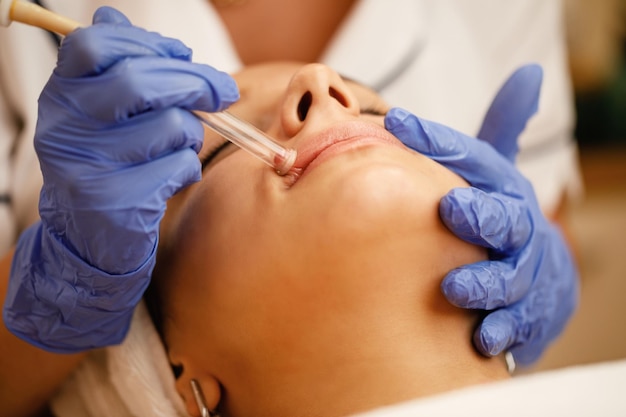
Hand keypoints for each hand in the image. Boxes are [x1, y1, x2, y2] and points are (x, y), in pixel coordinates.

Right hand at [3, 7, 237, 351]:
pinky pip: (180, 167)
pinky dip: (187, 168)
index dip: (149, 43)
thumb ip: (113, 65)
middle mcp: (65, 126)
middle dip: (197, 82)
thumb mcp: (100, 112)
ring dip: (191, 135)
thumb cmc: (108, 163)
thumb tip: (113, 15)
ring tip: (178, 147)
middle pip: (141, 82)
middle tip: (224, 92)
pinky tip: (170, 177)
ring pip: (172, 127)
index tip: (182, 55)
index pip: (95, 44)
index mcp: (62, 94)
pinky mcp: (117, 202)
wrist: (90, 236)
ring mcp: (88, 167)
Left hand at [384, 65, 578, 365]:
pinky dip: (501, 333)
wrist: (543, 277)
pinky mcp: (529, 317)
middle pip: (505, 220)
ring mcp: (526, 276)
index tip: (397, 122)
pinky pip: (518, 326)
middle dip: (482, 215)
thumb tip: (529, 73)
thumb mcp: (497, 175)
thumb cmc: (500, 216)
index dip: (438, 141)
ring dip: (485, 284)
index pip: (474, 157)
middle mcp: (518, 230)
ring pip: (511, 280)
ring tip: (454, 289)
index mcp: (502, 189)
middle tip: (452, 209)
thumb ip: (496, 130)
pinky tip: (481, 340)